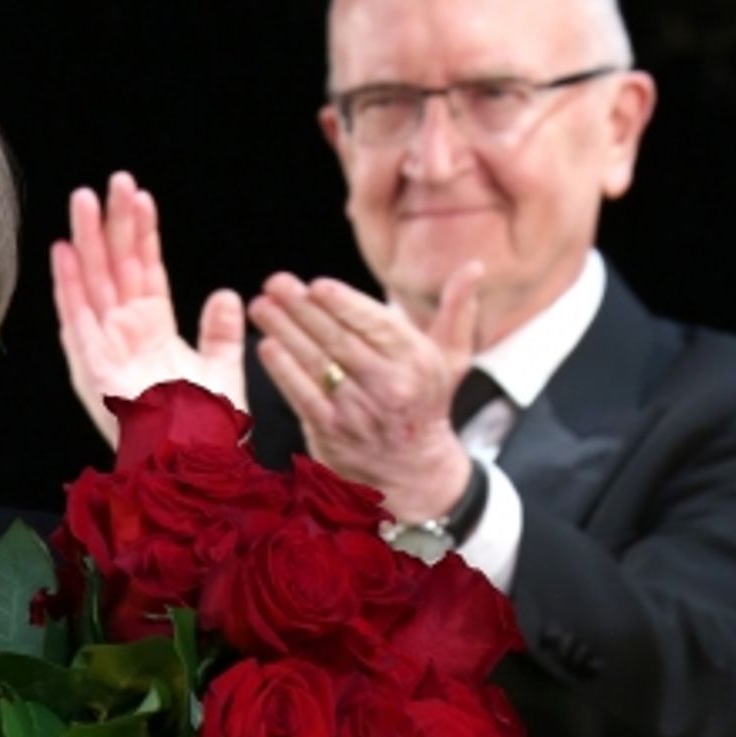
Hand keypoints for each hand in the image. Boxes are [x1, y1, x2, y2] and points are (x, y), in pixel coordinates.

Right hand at [52, 171, 247, 447]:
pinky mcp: (91, 367)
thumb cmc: (204, 429)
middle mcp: (125, 336)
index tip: (141, 198)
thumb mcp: (222, 372)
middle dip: (112, 224)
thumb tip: (225, 295)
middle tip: (112, 181)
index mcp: (153, 332)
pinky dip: (67, 285)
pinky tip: (63, 250)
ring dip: (87, 241)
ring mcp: (105, 349)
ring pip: (94, 283)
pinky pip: (75, 318)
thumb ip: (220, 333)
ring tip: (83, 198)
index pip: (146, 271)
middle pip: (116, 268)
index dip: (143, 234)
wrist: (192, 461)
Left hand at [248, 261, 483, 521]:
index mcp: (417, 362)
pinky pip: (303, 396)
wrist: (415, 470)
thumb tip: (474, 266)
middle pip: (339, 341)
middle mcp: (390, 387)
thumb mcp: (450, 357)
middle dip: (303, 309)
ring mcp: (359, 412)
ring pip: (316, 365)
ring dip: (284, 332)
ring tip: (261, 306)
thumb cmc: (426, 401)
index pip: (376, 325)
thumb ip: (456, 310)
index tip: (316, 284)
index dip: (344, 304)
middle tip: (275, 282)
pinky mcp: (333, 433)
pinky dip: (283, 371)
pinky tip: (267, 346)